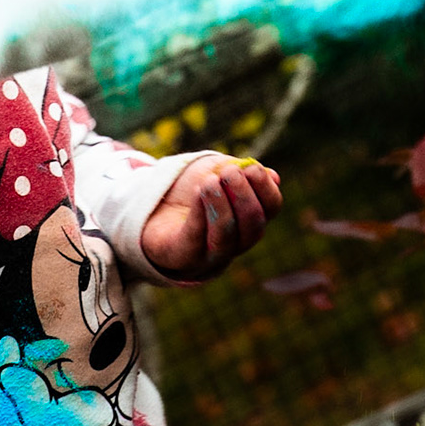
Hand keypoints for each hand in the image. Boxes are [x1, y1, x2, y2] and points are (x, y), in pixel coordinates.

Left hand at [140, 155, 282, 280]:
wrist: (151, 205)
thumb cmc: (189, 188)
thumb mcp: (217, 171)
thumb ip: (242, 174)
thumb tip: (273, 177)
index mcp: (250, 218)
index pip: (271, 208)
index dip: (265, 188)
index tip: (252, 168)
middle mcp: (236, 241)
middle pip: (253, 227)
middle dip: (243, 197)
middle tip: (229, 173)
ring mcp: (211, 254)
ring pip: (227, 237)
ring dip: (221, 207)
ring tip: (210, 182)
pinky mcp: (184, 257)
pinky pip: (196, 239)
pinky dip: (200, 215)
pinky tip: (199, 192)